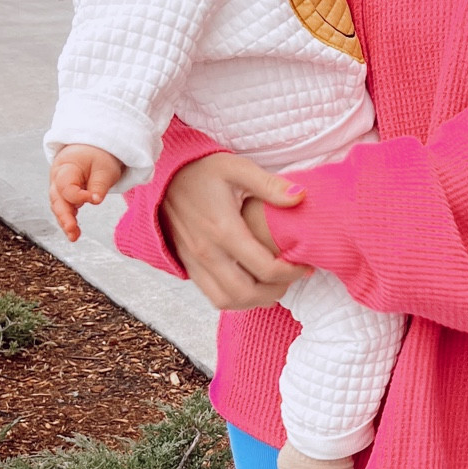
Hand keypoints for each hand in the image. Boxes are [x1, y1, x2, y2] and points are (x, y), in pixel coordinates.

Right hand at [49, 144, 126, 241]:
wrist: (90, 150)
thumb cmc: (97, 157)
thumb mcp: (104, 168)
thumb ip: (99, 185)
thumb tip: (95, 201)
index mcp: (65, 167)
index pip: (67, 187)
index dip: (79, 196)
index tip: (94, 200)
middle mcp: (57, 179)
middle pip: (57, 199)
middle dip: (64, 216)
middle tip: (72, 230)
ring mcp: (59, 188)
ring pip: (58, 207)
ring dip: (65, 222)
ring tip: (74, 237)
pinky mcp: (64, 196)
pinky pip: (64, 209)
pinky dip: (68, 219)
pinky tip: (75, 232)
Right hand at [160, 152, 313, 309]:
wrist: (163, 176)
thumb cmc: (201, 170)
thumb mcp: (237, 168)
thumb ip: (270, 185)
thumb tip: (301, 197)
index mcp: (223, 229)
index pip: (265, 268)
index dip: (291, 272)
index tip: (304, 265)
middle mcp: (208, 252)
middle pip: (248, 293)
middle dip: (277, 291)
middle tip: (291, 278)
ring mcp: (195, 262)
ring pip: (228, 300)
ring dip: (255, 300)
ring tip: (273, 286)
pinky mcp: (189, 266)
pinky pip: (213, 296)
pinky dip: (235, 299)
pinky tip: (250, 285)